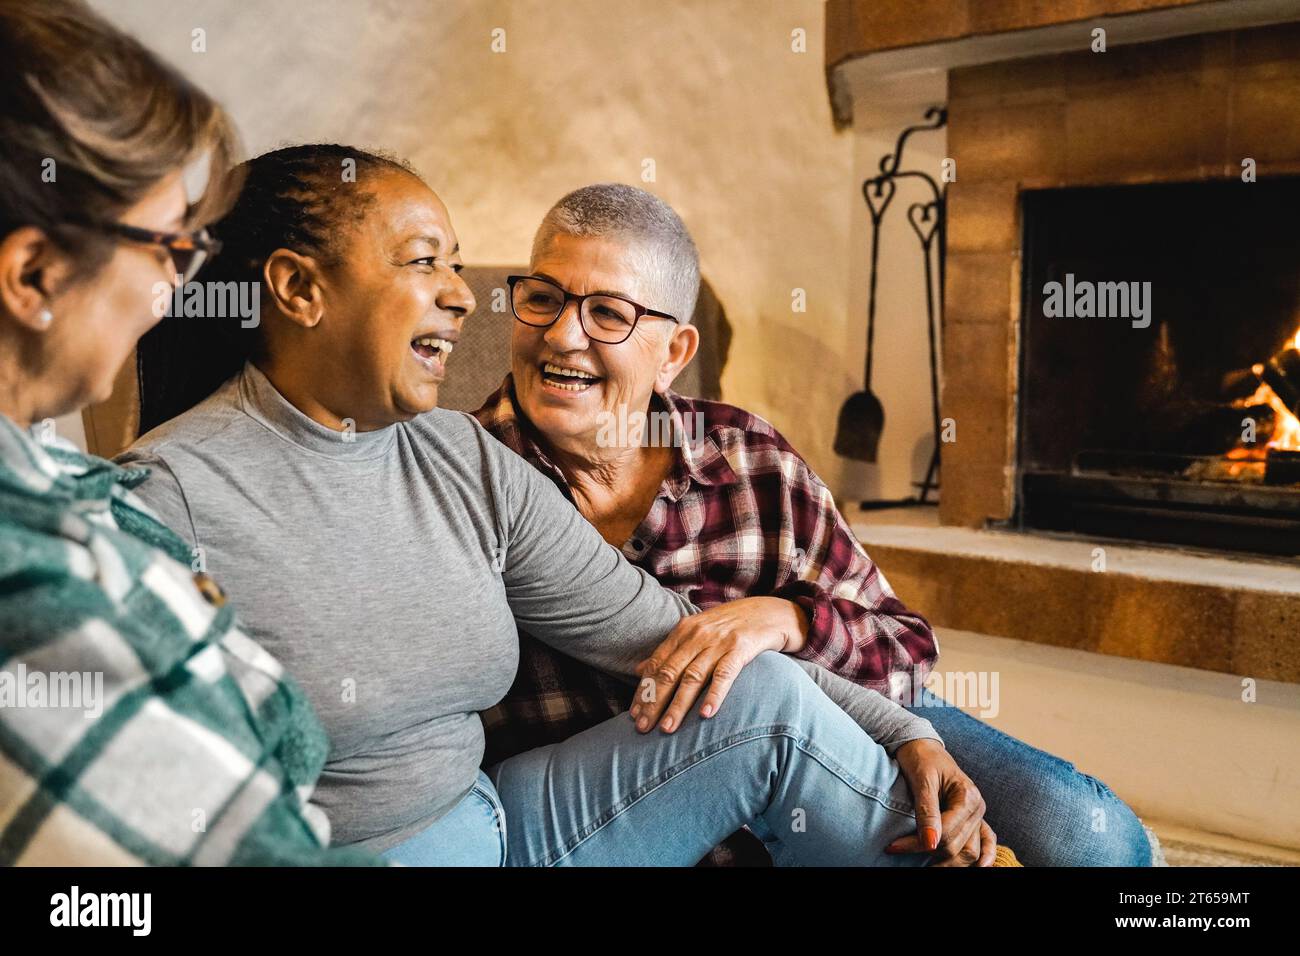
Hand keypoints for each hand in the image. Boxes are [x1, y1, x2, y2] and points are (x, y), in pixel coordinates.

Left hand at [629, 596, 808, 733]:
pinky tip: (706, 714)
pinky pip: (725, 674)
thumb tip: (639, 670)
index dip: (644, 690)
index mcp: (683, 631)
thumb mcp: (698, 632)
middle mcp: (697, 635)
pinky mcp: (741, 648)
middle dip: (654, 702)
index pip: (657, 665)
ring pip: (692, 677)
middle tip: (643, 727)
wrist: (772, 611)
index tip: (634, 715)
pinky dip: (714, 694)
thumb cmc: (732, 625)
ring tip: (667, 728)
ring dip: (678, 705)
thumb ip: (670, 651)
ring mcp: (719, 642)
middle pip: (670, 673)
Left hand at [886, 738, 995, 866]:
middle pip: (957, 846)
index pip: (946, 832)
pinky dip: (985, 857)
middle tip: (898, 850)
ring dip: (948, 862)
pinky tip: (979, 868)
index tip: (892, 846)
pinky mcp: (974, 820)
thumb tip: (930, 843)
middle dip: (927, 854)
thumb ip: (927, 811)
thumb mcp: (921, 780)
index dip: (918, 843)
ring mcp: (978, 815)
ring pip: (970, 852)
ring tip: (922, 864)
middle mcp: (977, 808)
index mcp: (967, 796)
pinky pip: (987, 842)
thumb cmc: (920, 758)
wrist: (923, 746)